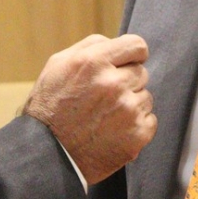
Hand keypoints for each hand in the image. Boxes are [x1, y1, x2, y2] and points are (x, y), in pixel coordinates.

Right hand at [22, 34, 154, 184]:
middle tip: (105, 96)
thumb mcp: (59, 65)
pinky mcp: (137, 134)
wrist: (48, 155)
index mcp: (94, 62)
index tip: (127, 63)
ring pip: (146, 97)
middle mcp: (114, 84)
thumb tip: (116, 43)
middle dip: (126, 81)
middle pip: (141, 72)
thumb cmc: (50, 106)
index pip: (137, 45)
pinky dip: (135, 125)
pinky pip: (150, 120)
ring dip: (131, 104)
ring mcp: (128, 110)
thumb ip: (91, 47)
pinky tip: (113, 130)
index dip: (132, 54)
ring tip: (106, 116)